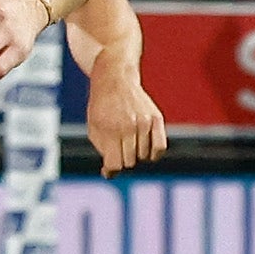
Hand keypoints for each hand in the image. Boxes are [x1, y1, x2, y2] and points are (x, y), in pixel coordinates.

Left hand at [86, 55, 168, 174]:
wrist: (115, 80)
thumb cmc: (101, 107)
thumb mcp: (93, 127)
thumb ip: (102, 150)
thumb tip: (110, 173)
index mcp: (109, 130)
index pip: (115, 164)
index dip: (111, 170)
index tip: (108, 168)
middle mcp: (129, 126)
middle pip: (130, 162)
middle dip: (122, 160)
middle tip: (117, 149)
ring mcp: (144, 122)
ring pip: (144, 156)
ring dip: (137, 155)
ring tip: (128, 142)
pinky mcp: (157, 119)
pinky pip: (160, 147)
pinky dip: (154, 154)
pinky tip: (146, 151)